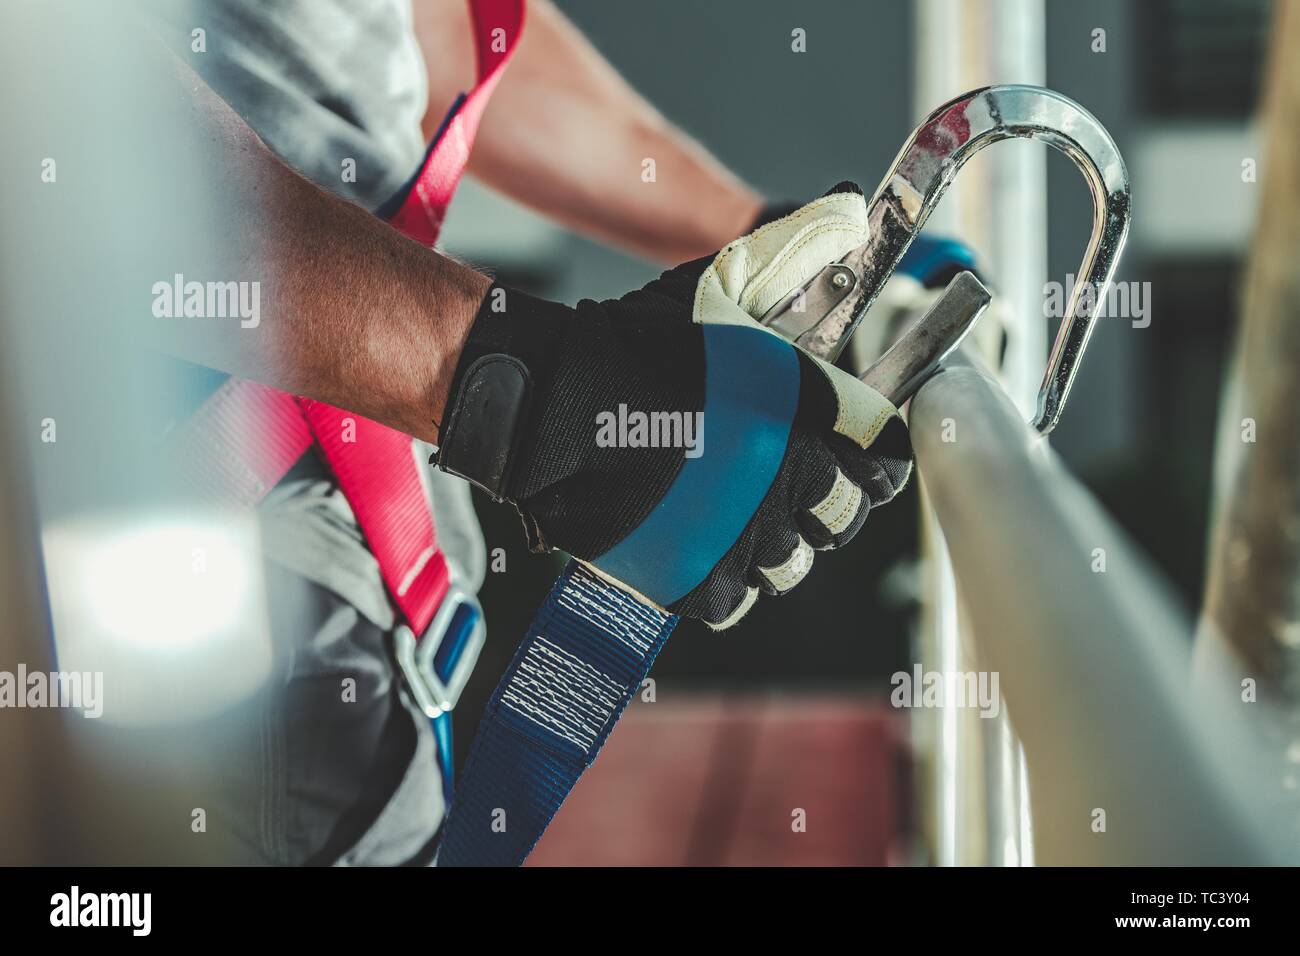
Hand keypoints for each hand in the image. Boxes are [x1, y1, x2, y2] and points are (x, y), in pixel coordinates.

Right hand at [436, 184, 911, 627]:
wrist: (546, 402)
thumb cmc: (632, 344)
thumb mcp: (719, 283)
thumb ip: (793, 248)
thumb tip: (850, 203)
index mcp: (800, 417)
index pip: (884, 461)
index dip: (874, 456)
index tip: (856, 450)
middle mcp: (781, 485)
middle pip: (845, 517)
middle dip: (829, 498)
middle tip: (793, 476)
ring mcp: (735, 540)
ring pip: (792, 562)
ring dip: (778, 540)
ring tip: (743, 510)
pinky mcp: (688, 580)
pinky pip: (737, 600)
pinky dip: (727, 578)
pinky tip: (705, 542)